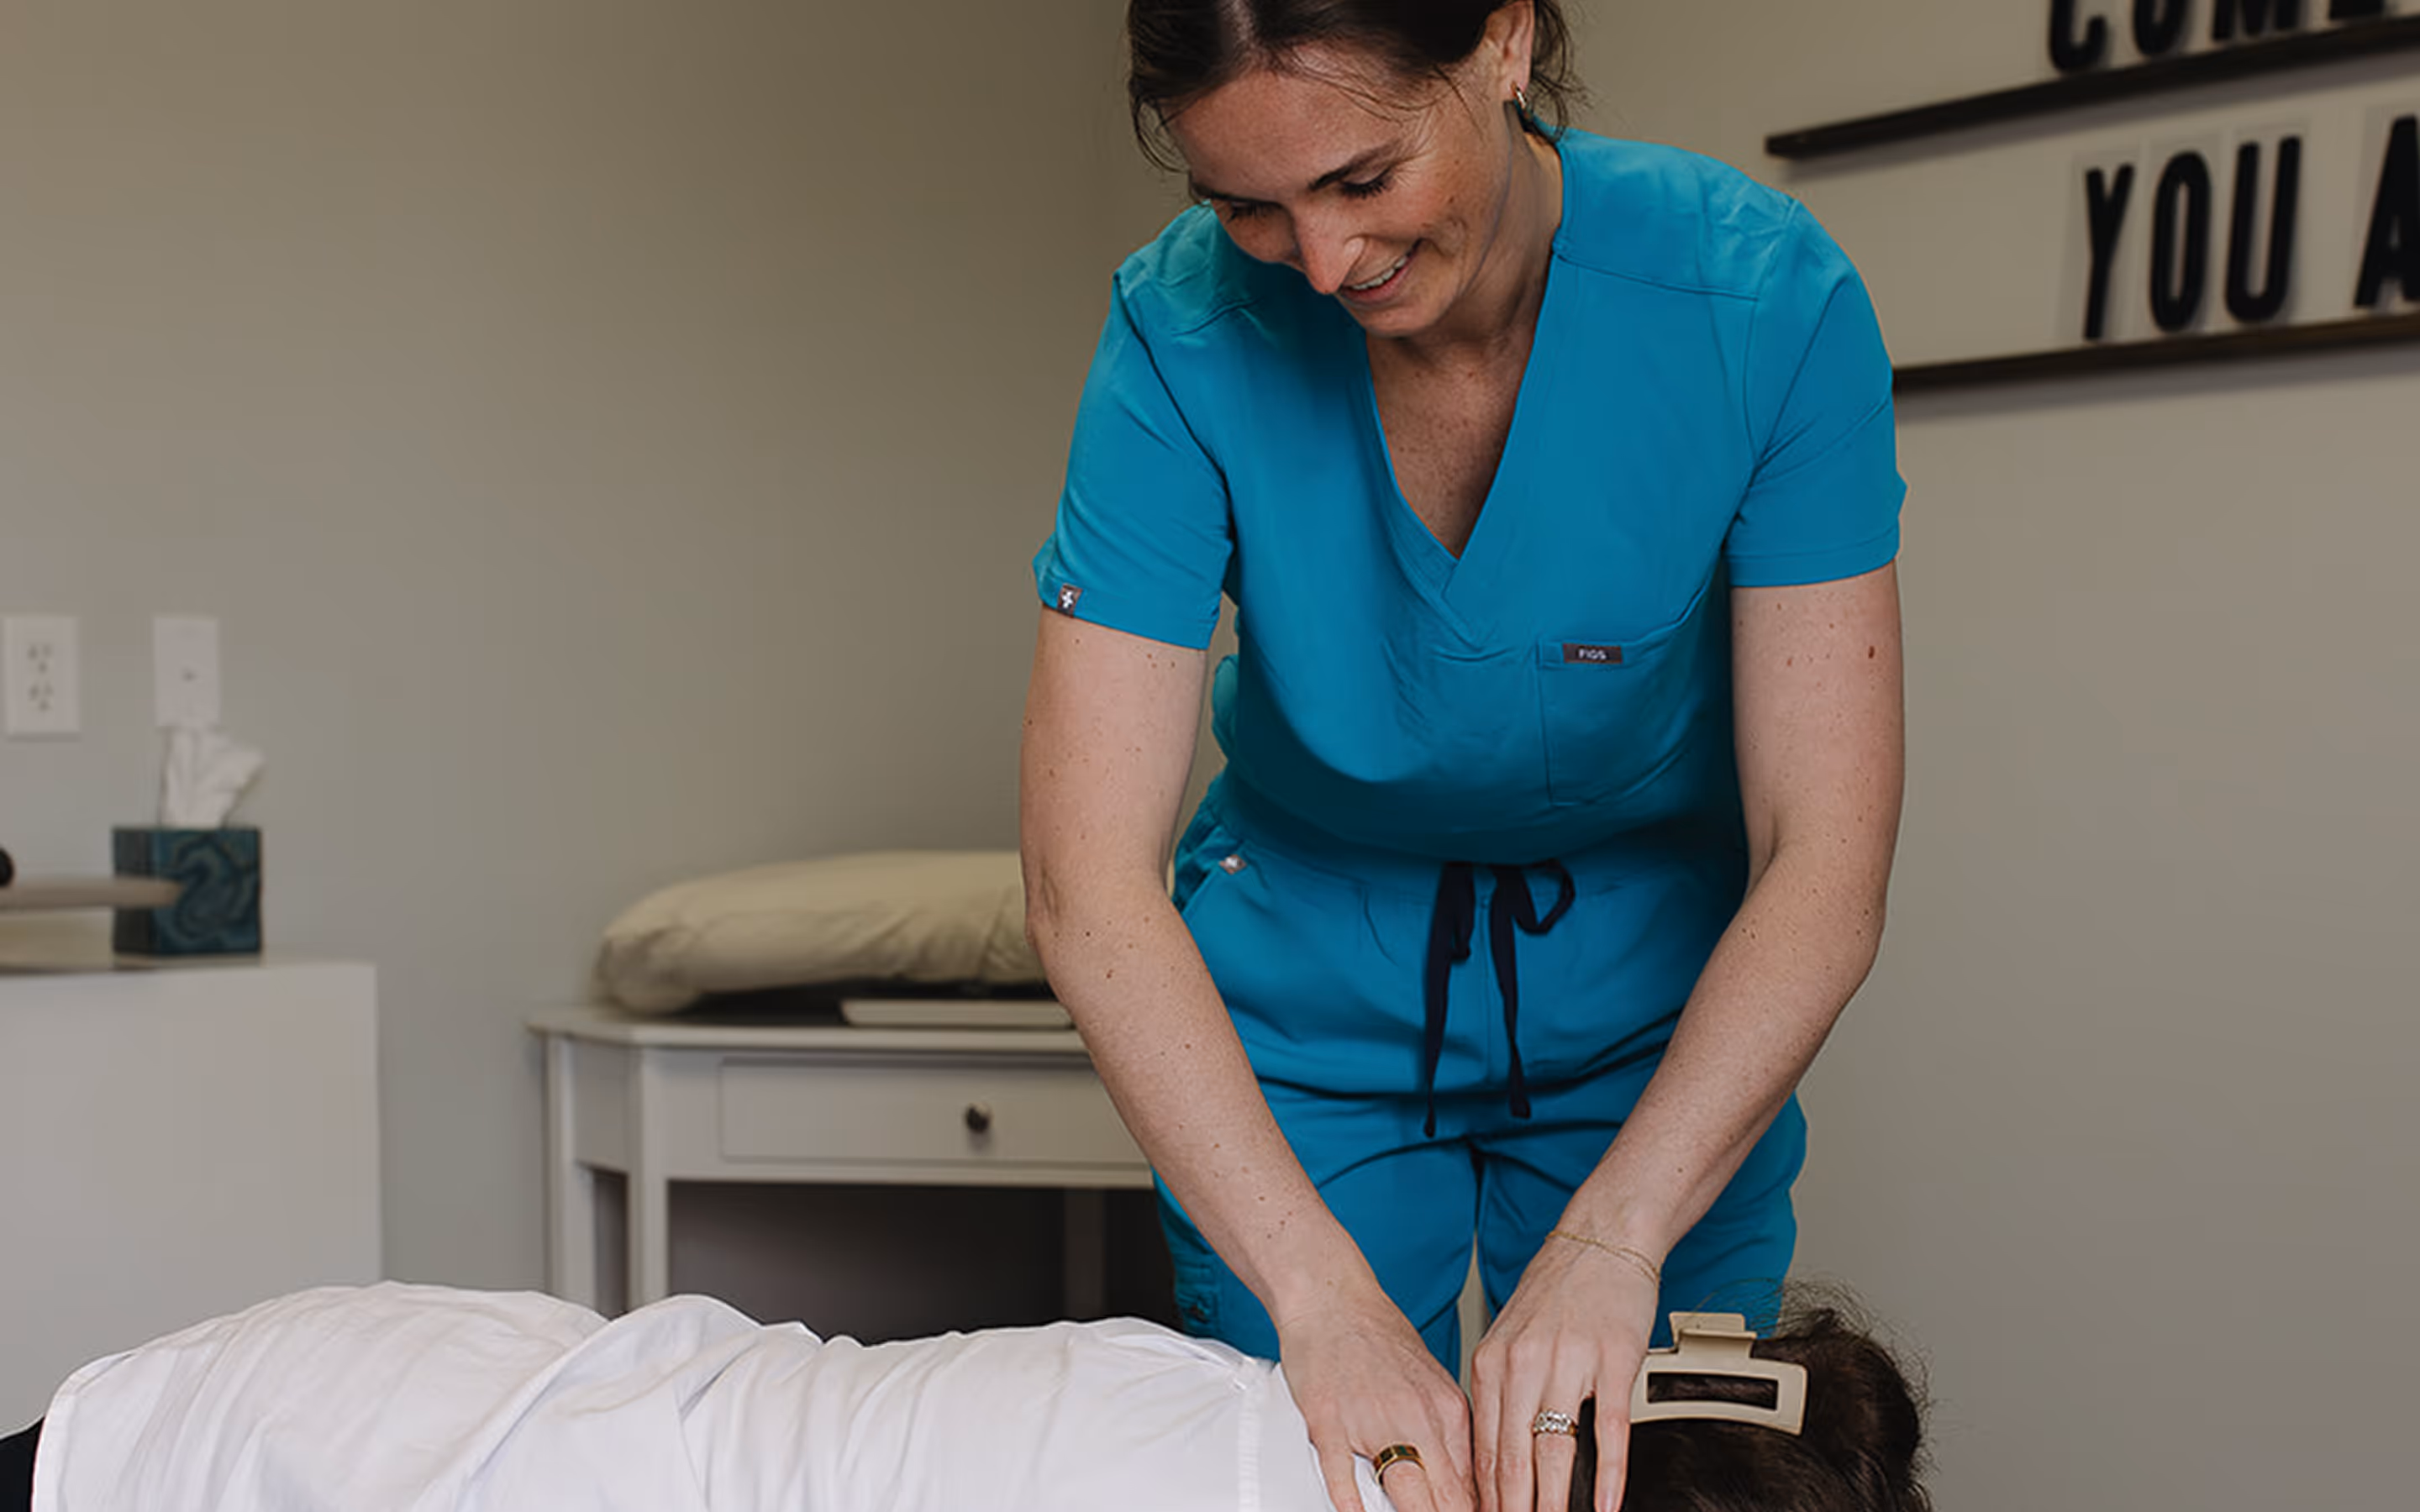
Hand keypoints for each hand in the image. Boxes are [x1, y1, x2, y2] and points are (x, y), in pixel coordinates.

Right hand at [1276, 1280, 1476, 1511]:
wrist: (1333, 1298)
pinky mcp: (1330, 1421)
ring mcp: (1373, 1420)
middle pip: (1448, 1499)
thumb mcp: (1431, 1383)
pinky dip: (1354, 1507)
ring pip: (1406, 1493)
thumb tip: (1464, 1486)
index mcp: (1449, 1410)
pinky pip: (1342, 1477)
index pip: (1474, 1488)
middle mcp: (1418, 1417)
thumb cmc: (1378, 1338)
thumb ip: (1447, 1435)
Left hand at [1468, 1232, 1658, 1511]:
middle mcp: (1524, 1363)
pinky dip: (1610, 1474)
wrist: (1601, 1237)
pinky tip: (1608, 1502)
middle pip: (1512, 1457)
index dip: (1482, 1495)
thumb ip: (1500, 1391)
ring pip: (1555, 1450)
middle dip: (1512, 1508)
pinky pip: (1609, 1429)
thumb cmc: (1558, 1290)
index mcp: (1492, 1362)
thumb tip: (1490, 1451)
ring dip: (1554, 1502)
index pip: (1481, 1447)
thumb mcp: (1510, 1338)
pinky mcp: (1614, 1361)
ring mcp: (1569, 1362)